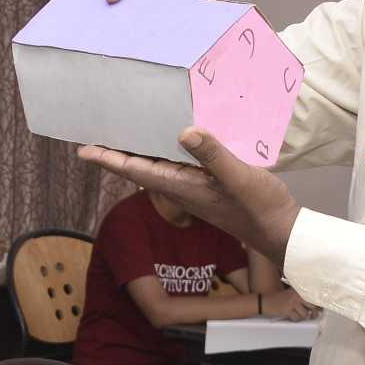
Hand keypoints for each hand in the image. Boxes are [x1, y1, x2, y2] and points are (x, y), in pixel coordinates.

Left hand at [79, 128, 300, 263]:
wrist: (281, 232)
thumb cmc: (260, 207)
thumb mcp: (238, 177)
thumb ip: (212, 155)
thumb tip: (184, 132)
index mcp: (181, 186)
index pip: (136, 170)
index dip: (109, 159)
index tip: (84, 149)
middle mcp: (182, 189)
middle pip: (140, 168)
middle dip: (117, 152)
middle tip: (96, 133)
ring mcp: (194, 189)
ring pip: (157, 167)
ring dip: (139, 151)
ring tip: (124, 132)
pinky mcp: (208, 187)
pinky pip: (177, 166)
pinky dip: (166, 152)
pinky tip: (170, 140)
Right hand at [266, 288, 321, 322]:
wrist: (264, 301)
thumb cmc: (278, 298)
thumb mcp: (290, 294)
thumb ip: (301, 297)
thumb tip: (316, 306)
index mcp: (298, 290)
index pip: (313, 296)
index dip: (319, 303)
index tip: (322, 308)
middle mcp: (296, 295)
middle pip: (313, 305)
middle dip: (315, 312)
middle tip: (314, 315)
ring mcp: (292, 302)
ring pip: (305, 314)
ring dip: (302, 316)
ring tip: (297, 314)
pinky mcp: (287, 310)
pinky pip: (297, 318)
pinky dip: (295, 319)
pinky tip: (290, 316)